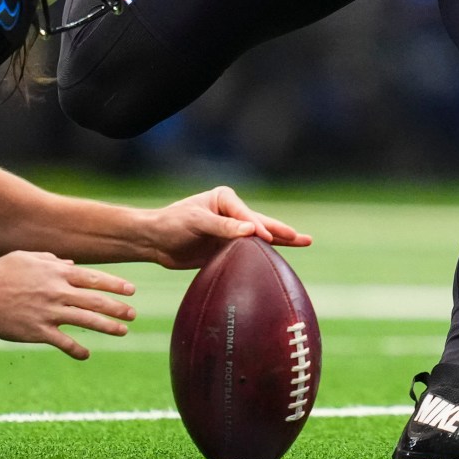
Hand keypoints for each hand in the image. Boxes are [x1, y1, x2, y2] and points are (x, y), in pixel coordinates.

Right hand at [0, 250, 135, 357]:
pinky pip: (63, 342)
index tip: (131, 290)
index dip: (114, 284)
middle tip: (133, 314)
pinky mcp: (38, 331)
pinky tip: (86, 355)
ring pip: (86, 320)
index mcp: (57, 272)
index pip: (93, 278)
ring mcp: (49, 312)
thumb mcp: (27, 257)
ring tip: (122, 331)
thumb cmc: (0, 272)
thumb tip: (70, 263)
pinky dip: (76, 349)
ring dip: (107, 326)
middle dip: (117, 307)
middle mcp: (58, 292)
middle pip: (95, 300)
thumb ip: (51, 260)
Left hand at [144, 185, 311, 270]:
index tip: (266, 239)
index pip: (247, 215)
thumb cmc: (171, 224)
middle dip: (282, 231)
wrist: (154, 241)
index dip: (258, 227)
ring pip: (260, 238)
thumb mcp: (195, 222)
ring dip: (280, 241)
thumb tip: (250, 231)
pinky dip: (264, 255)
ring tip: (304, 242)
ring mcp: (231, 232)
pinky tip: (279, 259)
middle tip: (304, 238)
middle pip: (261, 224)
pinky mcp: (227, 248)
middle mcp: (232, 214)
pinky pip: (249, 253)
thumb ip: (222, 227)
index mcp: (225, 199)